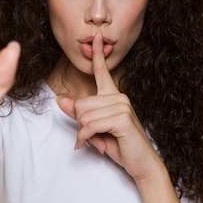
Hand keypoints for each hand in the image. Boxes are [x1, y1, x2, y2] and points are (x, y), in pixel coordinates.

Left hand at [57, 31, 161, 181]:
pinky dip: (85, 138)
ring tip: (94, 142)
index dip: (97, 54)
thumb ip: (79, 115)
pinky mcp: (122, 119)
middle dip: (80, 124)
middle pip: (81, 103)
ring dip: (83, 133)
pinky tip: (91, 145)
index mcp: (114, 96)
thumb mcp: (95, 130)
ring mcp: (122, 106)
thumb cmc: (121, 147)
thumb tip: (60, 100)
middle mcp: (119, 97)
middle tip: (89, 136)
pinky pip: (90, 125)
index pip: (103, 72)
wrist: (143, 165)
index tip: (96, 36)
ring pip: (84, 115)